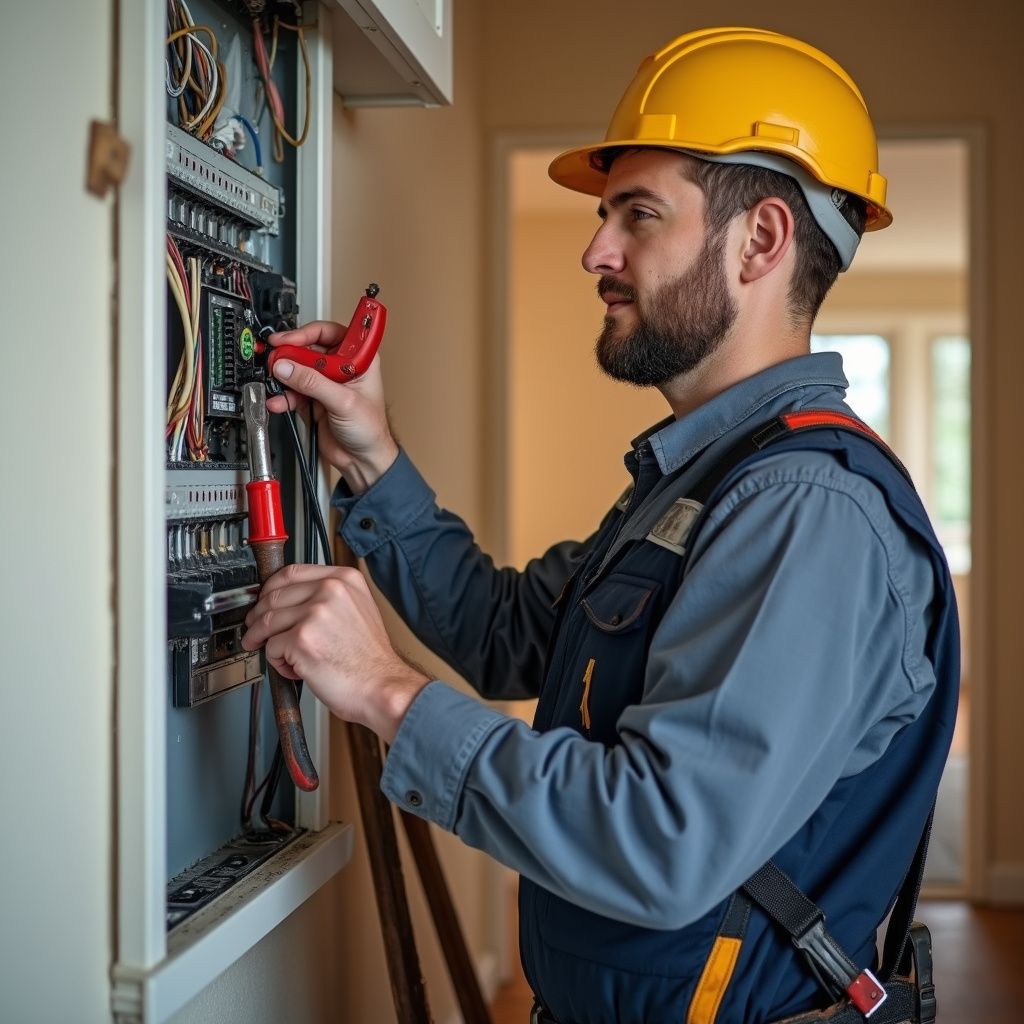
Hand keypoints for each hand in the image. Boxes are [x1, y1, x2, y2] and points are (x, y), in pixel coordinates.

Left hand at [241, 563, 429, 742]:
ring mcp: (315, 613)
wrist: (381, 686)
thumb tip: (292, 600)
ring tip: (279, 655)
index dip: (270, 589)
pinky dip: (277, 663)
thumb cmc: (370, 658)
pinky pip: (271, 648)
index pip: (291, 573)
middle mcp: (330, 590)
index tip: (263, 600)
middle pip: (274, 596)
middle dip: (258, 617)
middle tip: (255, 631)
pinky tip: (296, 668)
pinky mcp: (301, 639)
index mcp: (345, 579)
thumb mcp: (358, 610)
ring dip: (264, 641)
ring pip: (267, 622)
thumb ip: (328, 598)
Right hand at [266, 320, 398, 491]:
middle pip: (308, 349)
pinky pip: (291, 391)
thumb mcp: (344, 402)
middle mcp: (340, 368)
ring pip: (297, 370)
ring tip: (275, 381)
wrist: (363, 460)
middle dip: (290, 355)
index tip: (290, 337)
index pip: (331, 333)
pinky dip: (282, 396)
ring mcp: (324, 383)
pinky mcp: (312, 400)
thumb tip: (288, 366)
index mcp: (358, 359)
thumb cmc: (371, 430)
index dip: (309, 332)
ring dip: (283, 376)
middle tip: (276, 360)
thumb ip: (314, 383)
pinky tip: (278, 402)